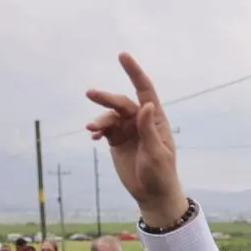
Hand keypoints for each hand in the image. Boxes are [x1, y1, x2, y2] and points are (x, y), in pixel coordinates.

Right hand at [86, 53, 186, 226]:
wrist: (152, 194)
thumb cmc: (160, 174)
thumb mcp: (156, 153)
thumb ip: (149, 129)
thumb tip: (145, 105)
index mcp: (155, 119)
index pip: (145, 90)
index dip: (134, 72)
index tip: (122, 56)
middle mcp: (141, 120)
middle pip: (121, 102)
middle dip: (106, 98)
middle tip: (91, 94)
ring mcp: (128, 129)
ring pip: (110, 116)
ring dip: (99, 119)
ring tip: (91, 128)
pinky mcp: (116, 140)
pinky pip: (103, 128)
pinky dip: (97, 129)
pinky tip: (93, 135)